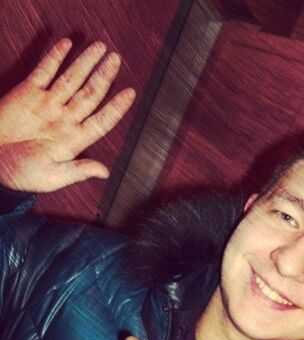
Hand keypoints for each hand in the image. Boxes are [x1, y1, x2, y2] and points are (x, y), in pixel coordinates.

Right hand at [0, 38, 134, 191]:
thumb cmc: (20, 174)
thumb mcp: (51, 177)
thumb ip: (77, 171)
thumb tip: (105, 171)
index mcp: (73, 140)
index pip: (101, 120)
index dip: (116, 107)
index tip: (131, 93)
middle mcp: (64, 119)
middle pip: (90, 94)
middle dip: (104, 76)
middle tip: (116, 59)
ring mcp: (47, 104)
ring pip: (71, 79)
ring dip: (86, 63)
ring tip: (100, 47)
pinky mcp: (27, 93)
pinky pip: (44, 71)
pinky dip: (55, 58)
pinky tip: (68, 45)